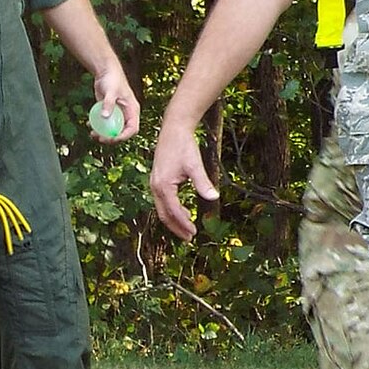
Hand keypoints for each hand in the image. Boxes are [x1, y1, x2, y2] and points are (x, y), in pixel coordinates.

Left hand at [91, 63, 140, 141]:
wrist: (106, 72)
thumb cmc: (112, 79)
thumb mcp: (111, 91)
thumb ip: (108, 104)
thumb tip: (104, 117)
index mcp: (132, 110)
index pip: (132, 129)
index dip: (124, 136)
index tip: (112, 139)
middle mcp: (127, 114)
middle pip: (122, 132)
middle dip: (111, 138)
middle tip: (99, 138)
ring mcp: (118, 114)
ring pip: (113, 130)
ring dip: (103, 135)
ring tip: (92, 134)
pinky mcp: (109, 112)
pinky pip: (105, 124)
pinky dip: (97, 127)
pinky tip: (88, 125)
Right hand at [149, 115, 220, 239]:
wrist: (173, 130)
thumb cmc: (184, 146)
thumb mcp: (195, 165)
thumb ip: (203, 182)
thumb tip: (214, 197)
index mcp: (163, 185)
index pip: (172, 211)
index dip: (183, 224)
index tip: (193, 233)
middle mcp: (155, 187)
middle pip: (164, 214)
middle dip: (176, 227)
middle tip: (189, 237)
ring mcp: (155, 184)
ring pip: (162, 208)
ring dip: (174, 219)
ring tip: (187, 228)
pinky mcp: (157, 180)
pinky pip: (163, 201)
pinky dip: (171, 210)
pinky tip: (182, 212)